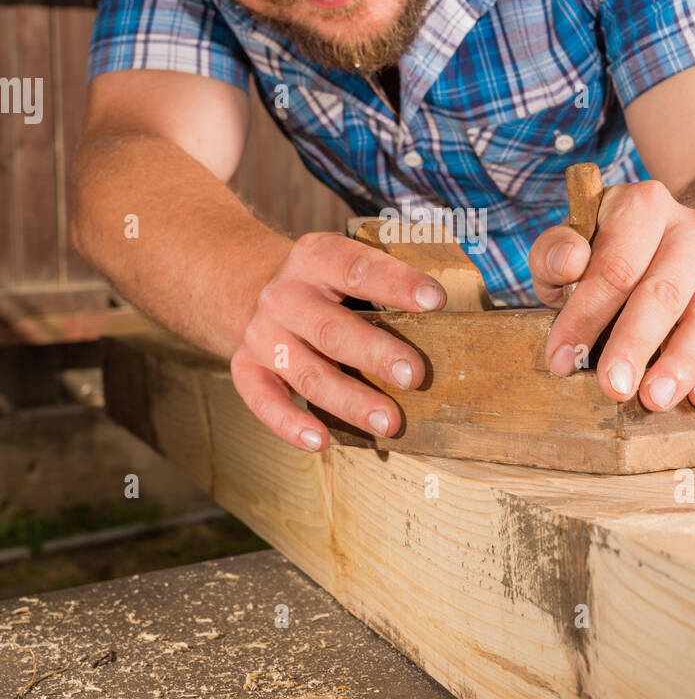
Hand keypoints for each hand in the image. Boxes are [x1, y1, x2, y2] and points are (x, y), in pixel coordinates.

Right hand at [230, 232, 444, 449]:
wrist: (247, 285)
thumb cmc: (322, 284)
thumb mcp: (344, 262)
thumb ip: (385, 281)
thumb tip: (445, 309)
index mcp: (315, 258)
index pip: (357, 269)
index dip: (396, 284)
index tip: (436, 300)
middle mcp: (284, 296)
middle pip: (331, 329)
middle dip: (375, 354)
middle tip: (414, 375)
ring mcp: (262, 335)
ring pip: (308, 373)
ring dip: (349, 400)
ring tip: (388, 422)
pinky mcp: (246, 368)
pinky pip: (264, 401)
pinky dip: (289, 424)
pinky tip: (320, 440)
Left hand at [529, 179, 694, 410]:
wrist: (682, 245)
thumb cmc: (614, 253)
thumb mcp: (576, 243)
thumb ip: (555, 253)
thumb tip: (568, 264)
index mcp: (644, 206)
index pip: (615, 266)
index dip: (584, 316)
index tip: (562, 359)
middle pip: (664, 293)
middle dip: (634, 345)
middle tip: (612, 388)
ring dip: (681, 364)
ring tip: (654, 399)